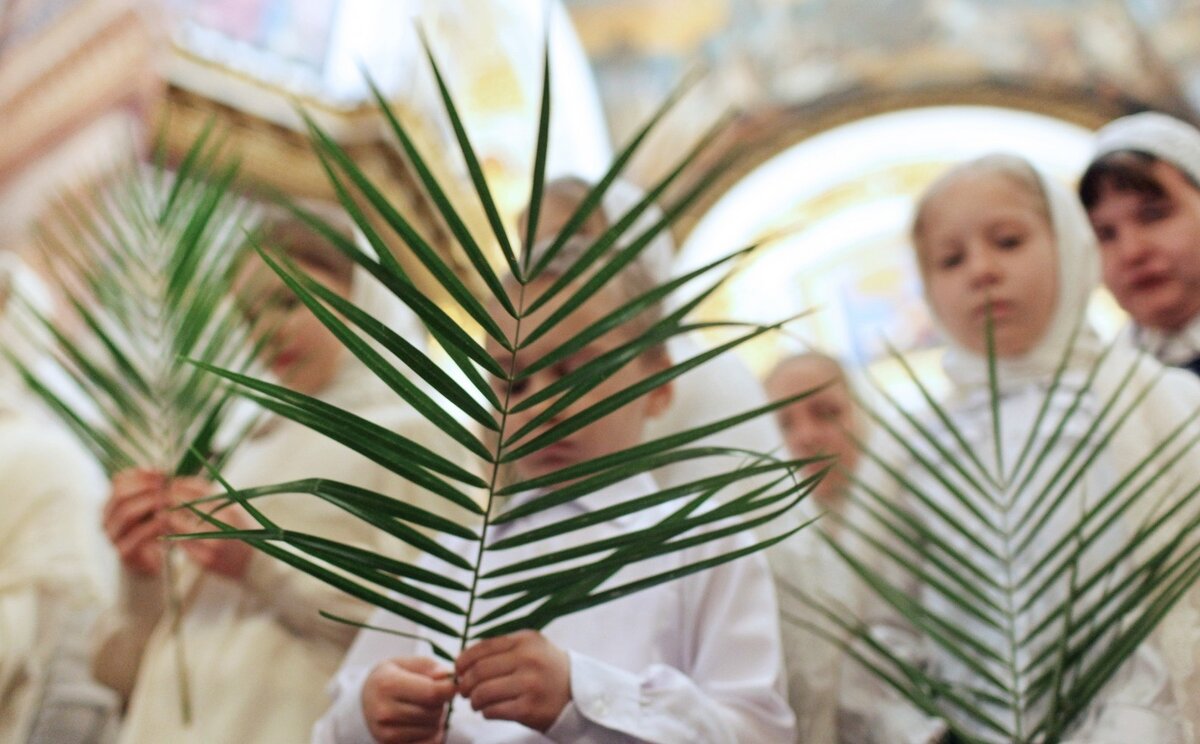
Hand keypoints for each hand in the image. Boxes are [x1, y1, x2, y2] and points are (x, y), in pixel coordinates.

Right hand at [103, 468, 169, 575]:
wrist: (152, 562)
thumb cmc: (155, 530)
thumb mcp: (155, 506)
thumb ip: (156, 490)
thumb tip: (163, 471)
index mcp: (113, 504)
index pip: (119, 481)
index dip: (141, 474)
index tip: (164, 473)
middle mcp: (108, 518)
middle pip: (120, 494)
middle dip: (146, 486)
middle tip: (166, 486)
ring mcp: (112, 536)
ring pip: (126, 513)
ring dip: (150, 503)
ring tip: (168, 500)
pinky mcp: (123, 552)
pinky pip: (136, 536)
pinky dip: (153, 525)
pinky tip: (167, 520)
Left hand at [166, 477, 254, 579]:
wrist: (252, 563)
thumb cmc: (239, 532)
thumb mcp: (232, 510)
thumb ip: (210, 497)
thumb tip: (182, 483)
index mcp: (229, 511)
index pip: (200, 492)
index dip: (181, 486)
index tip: (170, 483)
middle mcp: (222, 527)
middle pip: (188, 508)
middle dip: (170, 500)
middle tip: (160, 497)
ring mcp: (213, 544)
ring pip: (180, 527)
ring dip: (167, 518)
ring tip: (161, 513)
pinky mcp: (204, 560)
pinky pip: (181, 544)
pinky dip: (170, 535)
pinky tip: (167, 530)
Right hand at [362, 657, 453, 743]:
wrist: (365, 701)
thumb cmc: (391, 677)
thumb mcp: (406, 663)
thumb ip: (430, 667)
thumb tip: (448, 677)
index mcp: (387, 685)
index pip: (431, 693)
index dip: (449, 689)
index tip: (453, 684)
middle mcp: (384, 712)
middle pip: (434, 711)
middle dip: (442, 702)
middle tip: (433, 695)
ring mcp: (386, 734)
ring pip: (433, 728)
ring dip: (438, 718)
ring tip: (425, 708)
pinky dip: (434, 734)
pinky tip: (424, 723)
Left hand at [456, 630, 570, 731]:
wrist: (579, 694)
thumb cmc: (547, 670)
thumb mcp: (531, 648)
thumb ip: (502, 649)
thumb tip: (463, 660)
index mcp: (526, 640)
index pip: (483, 647)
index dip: (464, 660)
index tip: (458, 670)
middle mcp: (529, 659)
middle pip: (479, 671)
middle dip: (465, 683)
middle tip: (464, 691)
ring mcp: (530, 684)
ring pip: (483, 692)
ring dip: (473, 700)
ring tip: (476, 703)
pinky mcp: (530, 708)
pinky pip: (494, 711)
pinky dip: (486, 712)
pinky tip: (490, 711)